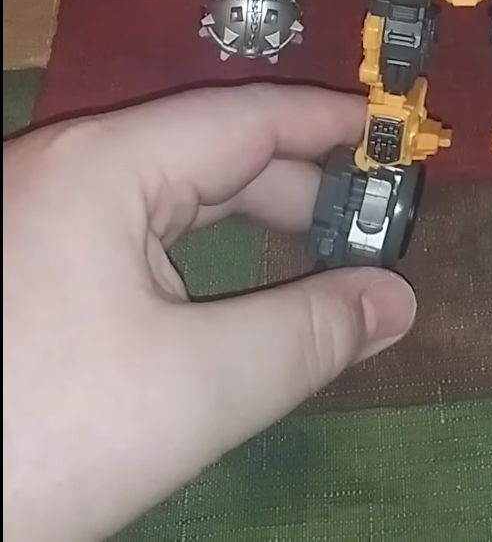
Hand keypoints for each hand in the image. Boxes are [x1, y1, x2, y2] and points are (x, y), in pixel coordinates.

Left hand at [3, 86, 415, 541]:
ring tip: (323, 254)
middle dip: (299, 185)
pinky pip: (134, 229)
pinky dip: (199, 248)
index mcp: (105, 166)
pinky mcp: (26, 258)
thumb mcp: (193, 389)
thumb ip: (307, 336)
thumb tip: (396, 301)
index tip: (397, 135)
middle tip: (375, 223)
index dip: (329, 121)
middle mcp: (69, 167)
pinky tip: (233, 285)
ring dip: (251, 219)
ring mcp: (38, 210)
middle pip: (210, 151)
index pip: (246, 117)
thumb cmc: (45, 433)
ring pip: (170, 193)